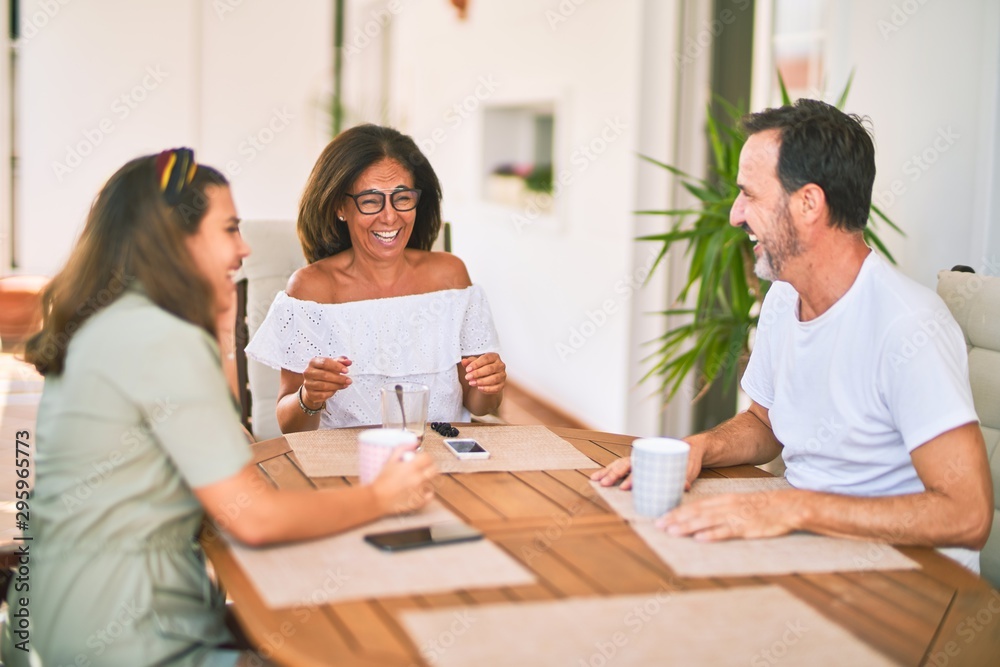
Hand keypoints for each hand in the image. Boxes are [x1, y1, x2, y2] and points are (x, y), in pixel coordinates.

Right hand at [300, 356, 351, 409]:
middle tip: (348, 380)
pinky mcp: (310, 394)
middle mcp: (308, 372)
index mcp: (313, 362)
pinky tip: (336, 390)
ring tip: (344, 385)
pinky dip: (331, 393)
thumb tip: (348, 361)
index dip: (336, 366)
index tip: (346, 370)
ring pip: (324, 385)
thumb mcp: (332, 365)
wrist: (314, 385)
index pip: (325, 362)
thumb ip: (340, 362)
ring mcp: (308, 384)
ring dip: (337, 386)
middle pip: (324, 375)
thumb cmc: (324, 372)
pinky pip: (322, 394)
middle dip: (339, 378)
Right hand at [371, 443, 438, 514]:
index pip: (428, 458)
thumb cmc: (382, 481)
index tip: (422, 458)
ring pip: (433, 481)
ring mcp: (420, 491)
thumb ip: (402, 448)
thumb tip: (414, 443)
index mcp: (412, 467)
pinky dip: (428, 492)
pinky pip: (430, 495)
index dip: (425, 456)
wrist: (377, 499)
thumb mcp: (390, 460)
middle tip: (424, 467)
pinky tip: (421, 489)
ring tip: (420, 478)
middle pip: (434, 469)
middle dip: (430, 466)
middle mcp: (418, 479)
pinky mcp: (419, 502)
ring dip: (428, 478)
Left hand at [462, 353, 505, 393]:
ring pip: (494, 379)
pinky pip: (496, 388)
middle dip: (477, 373)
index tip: (467, 369)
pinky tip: (479, 388)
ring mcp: (502, 375)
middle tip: (468, 377)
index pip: (486, 358)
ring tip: (471, 383)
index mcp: (494, 357)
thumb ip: (469, 362)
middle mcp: (500, 365)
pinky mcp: (502, 385)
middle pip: (490, 369)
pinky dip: (487, 389)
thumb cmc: (481, 368)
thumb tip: (464, 361)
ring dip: (481, 381)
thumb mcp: (475, 363)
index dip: (476, 364)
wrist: (487, 378)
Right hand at [591, 437, 705, 491]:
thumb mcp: (691, 466)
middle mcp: (645, 457)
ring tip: (595, 480)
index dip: (633, 477)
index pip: (641, 467)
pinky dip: (610, 472)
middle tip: (604, 484)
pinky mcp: (639, 467)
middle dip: (614, 474)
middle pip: (626, 465)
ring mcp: (640, 461)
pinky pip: (622, 468)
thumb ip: (687, 475)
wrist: (691, 448)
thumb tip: (683, 487)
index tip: (625, 487)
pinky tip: (600, 478)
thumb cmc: (690, 457)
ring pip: (620, 465)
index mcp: (655, 455)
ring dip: (607, 472)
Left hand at [655, 489, 803, 540]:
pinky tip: (700, 539)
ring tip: (672, 532)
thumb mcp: (738, 503)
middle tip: (658, 526)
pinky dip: (713, 535)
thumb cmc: (762, 507)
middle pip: (696, 512)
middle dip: (676, 519)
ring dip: (688, 527)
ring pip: (707, 521)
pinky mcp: (746, 527)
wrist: (787, 506)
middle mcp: (726, 506)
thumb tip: (700, 517)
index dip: (677, 512)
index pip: (695, 505)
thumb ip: (720, 509)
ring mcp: (735, 517)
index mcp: (723, 499)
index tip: (661, 518)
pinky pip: (727, 531)